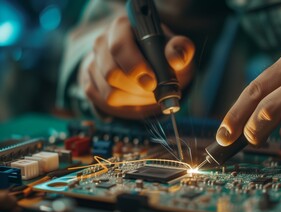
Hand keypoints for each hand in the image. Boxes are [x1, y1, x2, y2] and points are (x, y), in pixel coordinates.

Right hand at [79, 15, 194, 118]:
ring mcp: (93, 64)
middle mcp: (102, 43)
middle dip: (137, 88)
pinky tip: (137, 97)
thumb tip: (176, 59)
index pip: (119, 47)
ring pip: (110, 92)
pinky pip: (105, 103)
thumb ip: (180, 49)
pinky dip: (126, 106)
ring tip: (149, 92)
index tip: (153, 81)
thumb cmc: (163, 54)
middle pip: (111, 73)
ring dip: (134, 98)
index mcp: (122, 28)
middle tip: (154, 89)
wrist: (152, 66)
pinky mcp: (91, 83)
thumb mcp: (175, 48)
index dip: (135, 67)